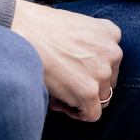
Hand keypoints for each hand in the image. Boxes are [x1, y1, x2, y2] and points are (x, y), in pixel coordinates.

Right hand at [10, 0, 121, 121]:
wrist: (26, 32)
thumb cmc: (43, 27)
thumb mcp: (78, 25)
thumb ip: (90, 44)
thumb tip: (83, 69)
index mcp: (110, 33)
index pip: (111, 59)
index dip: (93, 68)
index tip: (74, 70)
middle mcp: (113, 53)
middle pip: (109, 79)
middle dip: (89, 83)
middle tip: (64, 82)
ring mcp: (103, 73)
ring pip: (102, 97)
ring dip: (82, 98)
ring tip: (58, 92)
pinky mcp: (89, 92)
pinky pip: (92, 114)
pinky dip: (76, 113)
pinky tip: (58, 102)